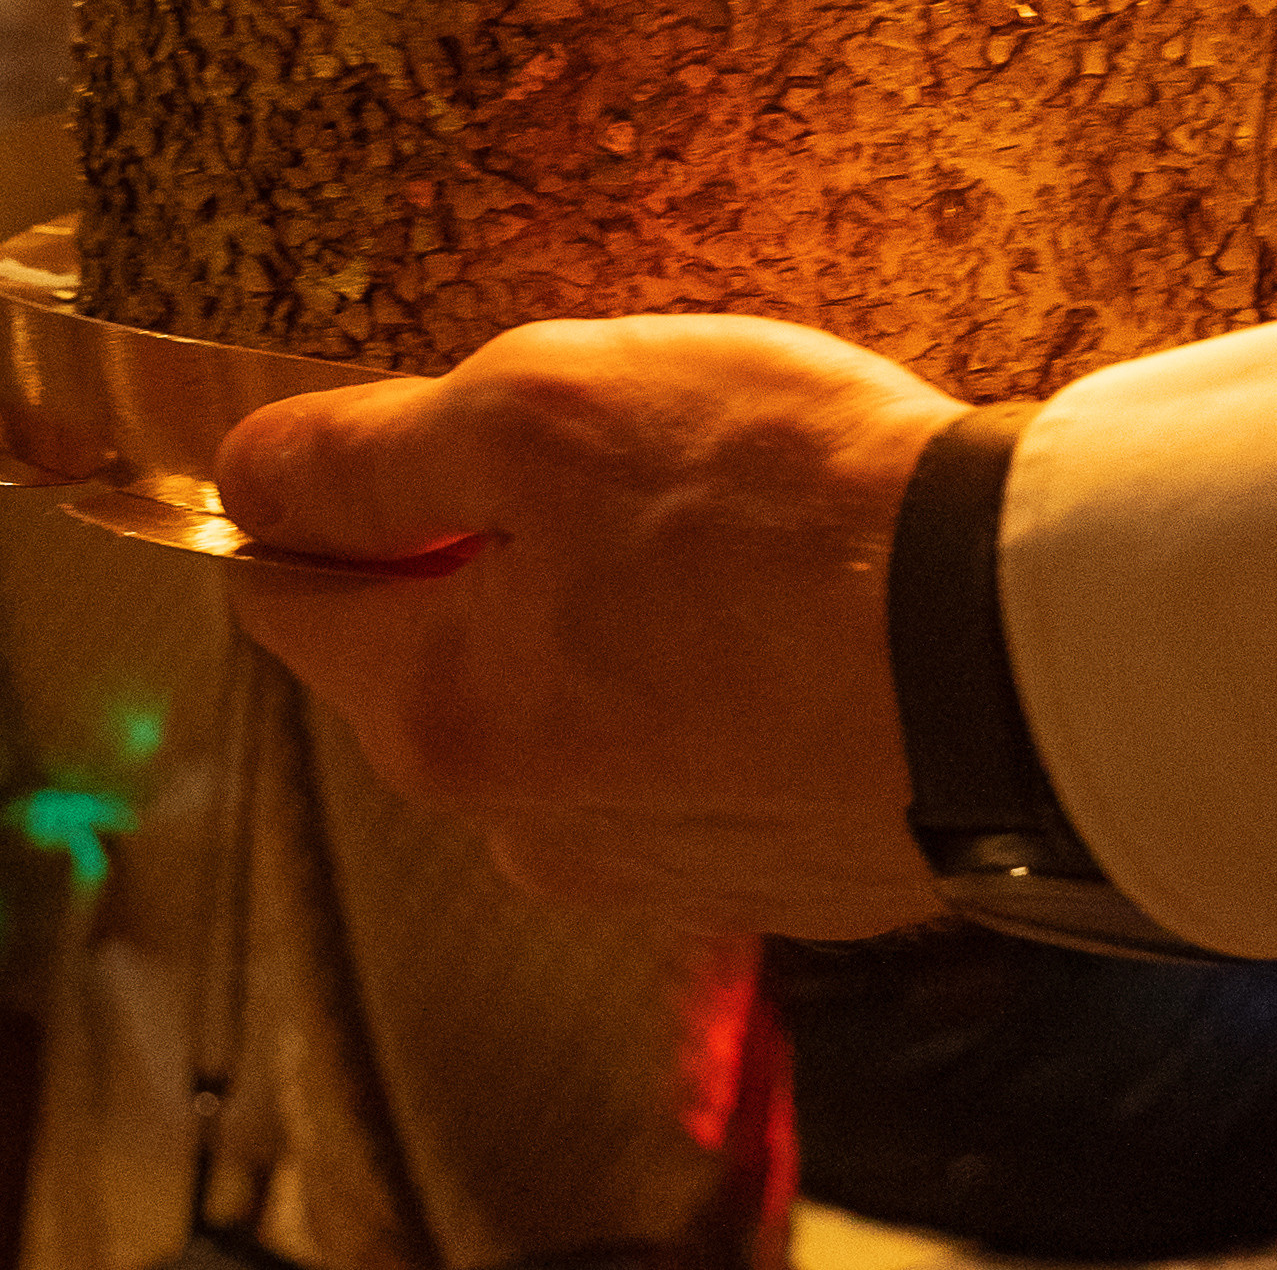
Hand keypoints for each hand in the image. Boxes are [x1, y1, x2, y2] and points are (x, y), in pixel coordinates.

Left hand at [219, 314, 959, 938]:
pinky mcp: (778, 865)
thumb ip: (370, 452)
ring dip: (615, 602)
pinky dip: (720, 667)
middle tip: (623, 449)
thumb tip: (249, 474)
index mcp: (438, 718)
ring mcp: (657, 861)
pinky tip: (803, 601)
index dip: (329, 487)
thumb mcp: (543, 410)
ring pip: (570, 693)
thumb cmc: (788, 516)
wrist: (1027, 652)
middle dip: (492, 539)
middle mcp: (526, 826)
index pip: (284, 593)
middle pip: (432, 648)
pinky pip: (693, 742)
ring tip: (739, 516)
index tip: (419, 424)